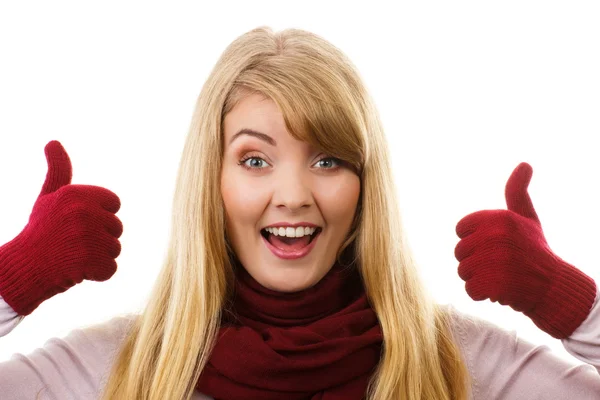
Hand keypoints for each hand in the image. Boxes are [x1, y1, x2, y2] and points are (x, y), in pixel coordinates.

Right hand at [0, 140, 122, 315]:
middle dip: (99, 238)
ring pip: (115, 248)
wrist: (22, 268)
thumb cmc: (40, 231)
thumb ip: (59, 170)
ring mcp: (87, 237)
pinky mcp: (90, 261)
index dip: (100, 215)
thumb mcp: (48, 197)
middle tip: (72, 242)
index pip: (114, 204)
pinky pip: (110, 268)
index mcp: (76, 194)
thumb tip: (53, 141)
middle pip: (116, 228)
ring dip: (98, 257)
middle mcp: (83, 212)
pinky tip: (76, 270)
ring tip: (73, 256)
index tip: (78, 223)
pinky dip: (97, 274)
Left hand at [454, 162, 595, 338]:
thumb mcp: (526, 217)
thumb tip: (525, 163)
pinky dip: (481, 294)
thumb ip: (517, 192)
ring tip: (500, 276)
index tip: (493, 245)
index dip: (473, 239)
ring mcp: (497, 262)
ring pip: (463, 271)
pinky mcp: (496, 285)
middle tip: (499, 264)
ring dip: (478, 278)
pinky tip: (500, 290)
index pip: (460, 229)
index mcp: (499, 218)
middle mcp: (497, 237)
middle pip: (459, 252)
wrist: (555, 288)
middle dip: (474, 261)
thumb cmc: (535, 251)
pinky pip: (471, 290)